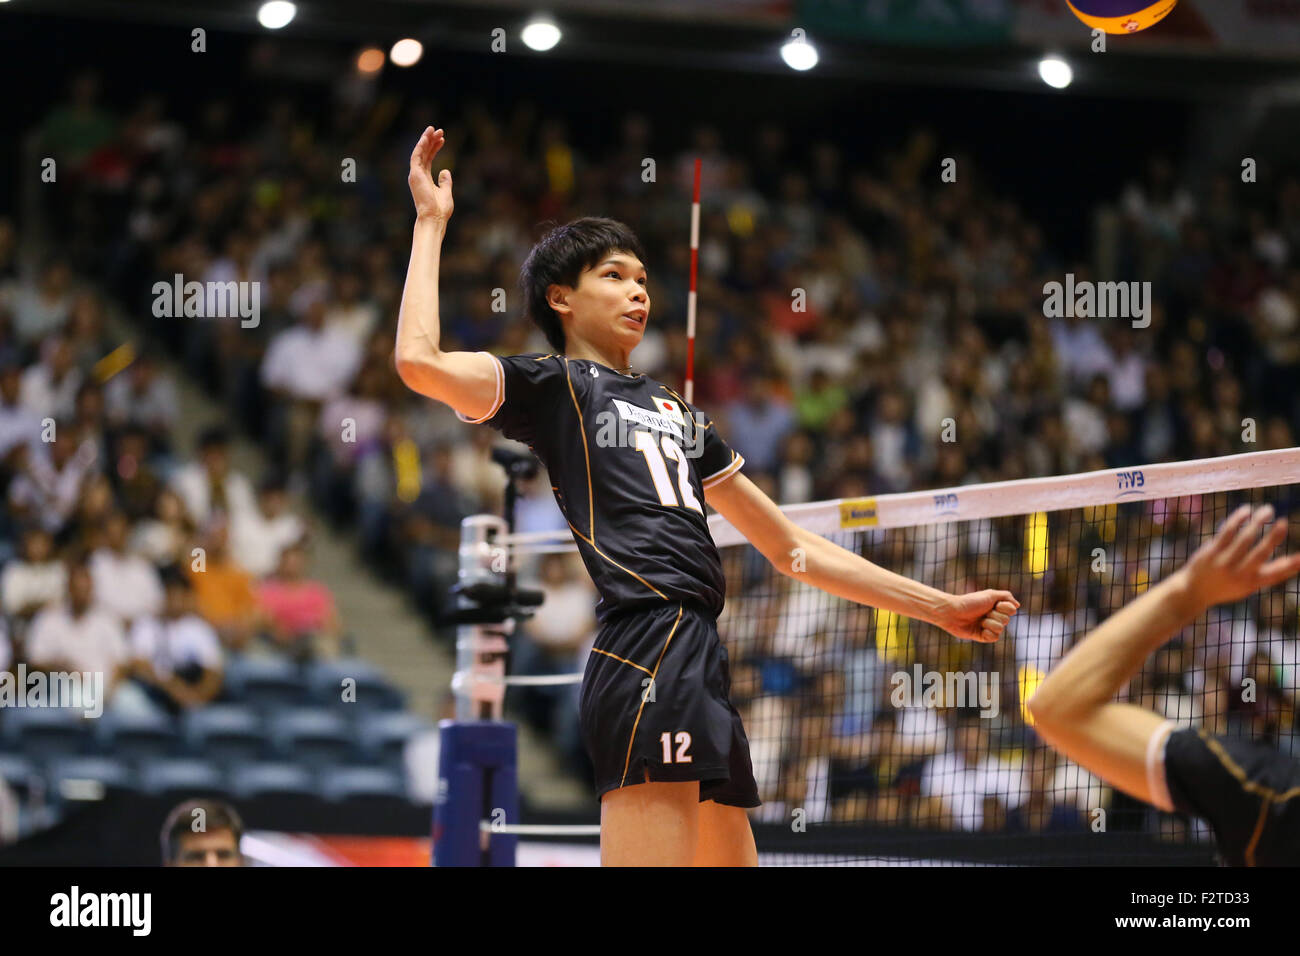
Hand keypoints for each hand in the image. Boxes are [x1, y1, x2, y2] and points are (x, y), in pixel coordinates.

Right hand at [408, 126, 453, 222]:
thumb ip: (445, 181)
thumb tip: (445, 171)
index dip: (435, 148)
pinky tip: (427, 137)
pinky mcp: (415, 174)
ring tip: (433, 129)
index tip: (442, 139)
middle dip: (431, 141)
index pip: (429, 159)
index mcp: (425, 179)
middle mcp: (418, 175)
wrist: (434, 218)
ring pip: (419, 152)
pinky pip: (417, 156)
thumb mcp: (446, 192)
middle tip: (439, 130)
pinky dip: (421, 146)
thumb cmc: (440, 209)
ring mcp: (415, 174)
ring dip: (426, 140)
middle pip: (424, 153)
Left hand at [935, 589, 1018, 642]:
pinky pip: (994, 638)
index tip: (994, 604)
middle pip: (1006, 620)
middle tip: (982, 612)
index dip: (1004, 607)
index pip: (1011, 610)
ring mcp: (988, 627)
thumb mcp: (990, 594)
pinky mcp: (982, 636)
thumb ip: (1006, 596)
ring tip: (979, 621)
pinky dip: (987, 633)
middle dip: (994, 615)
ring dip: (989, 623)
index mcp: (996, 606)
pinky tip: (979, 629)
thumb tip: (1017, 605)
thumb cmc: (970, 602)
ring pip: (1000, 629)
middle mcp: (993, 616)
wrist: (953, 612)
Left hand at [1179, 504, 1299, 609]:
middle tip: (1283, 522)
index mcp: (1251, 583)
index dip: (1291, 566)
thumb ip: (1269, 573)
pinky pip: (1227, 532)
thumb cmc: (1227, 585)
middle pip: (1260, 553)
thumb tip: (1297, 562)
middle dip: (1273, 537)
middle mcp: (1239, 573)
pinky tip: (1247, 510)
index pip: (1276, 574)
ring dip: (1258, 522)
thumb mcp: (1248, 585)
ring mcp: (1224, 562)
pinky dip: (1238, 520)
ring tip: (1268, 510)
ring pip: (1244, 538)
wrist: (1193, 590)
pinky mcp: (1211, 552)